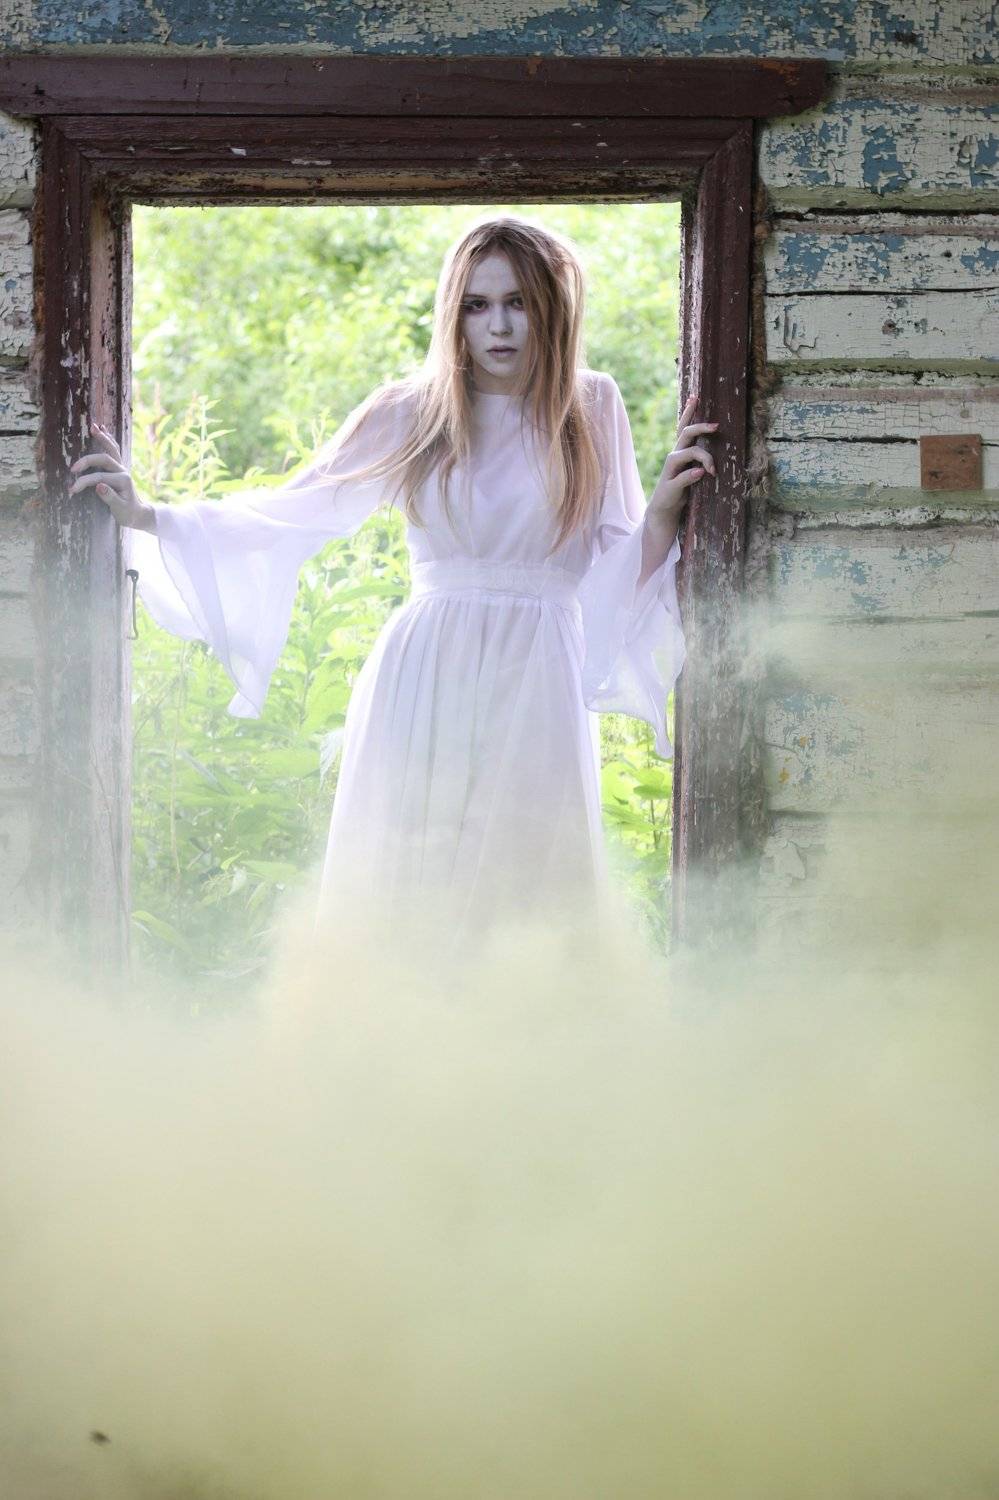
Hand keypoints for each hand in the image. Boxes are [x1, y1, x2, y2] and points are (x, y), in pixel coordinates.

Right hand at [68, 423, 155, 530]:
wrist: (137, 514)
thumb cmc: (127, 513)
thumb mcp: (120, 510)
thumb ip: (110, 498)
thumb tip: (98, 486)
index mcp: (123, 480)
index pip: (99, 477)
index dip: (84, 482)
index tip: (72, 489)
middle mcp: (123, 471)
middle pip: (104, 459)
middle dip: (87, 461)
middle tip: (73, 468)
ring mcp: (121, 467)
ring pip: (112, 449)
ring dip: (102, 438)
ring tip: (94, 427)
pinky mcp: (118, 467)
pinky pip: (113, 450)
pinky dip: (108, 439)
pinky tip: (102, 429)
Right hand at [648, 393, 718, 520]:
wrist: (664, 510)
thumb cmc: (682, 490)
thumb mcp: (693, 471)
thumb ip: (700, 459)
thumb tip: (718, 447)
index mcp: (680, 452)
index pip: (683, 427)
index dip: (688, 412)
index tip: (695, 397)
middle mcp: (674, 457)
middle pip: (685, 434)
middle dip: (700, 427)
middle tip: (716, 426)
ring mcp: (671, 471)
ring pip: (685, 453)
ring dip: (703, 457)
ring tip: (713, 470)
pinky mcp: (670, 486)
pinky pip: (681, 477)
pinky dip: (691, 475)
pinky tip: (701, 474)